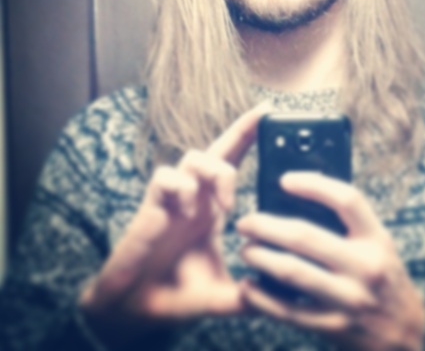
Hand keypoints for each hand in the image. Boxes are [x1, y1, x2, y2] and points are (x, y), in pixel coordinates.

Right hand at [79, 103, 267, 344]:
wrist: (139, 310)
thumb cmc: (180, 293)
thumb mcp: (224, 294)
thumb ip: (252, 294)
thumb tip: (284, 298)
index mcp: (214, 207)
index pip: (235, 163)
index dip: (250, 138)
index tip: (271, 114)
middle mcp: (197, 196)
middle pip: (219, 149)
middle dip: (242, 129)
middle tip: (265, 113)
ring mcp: (175, 199)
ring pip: (194, 156)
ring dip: (216, 171)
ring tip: (227, 204)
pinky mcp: (152, 206)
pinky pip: (166, 177)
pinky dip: (182, 187)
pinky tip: (190, 211)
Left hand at [236, 172, 424, 350]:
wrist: (404, 334)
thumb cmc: (383, 278)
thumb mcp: (379, 244)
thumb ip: (349, 224)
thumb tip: (302, 194)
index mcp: (377, 239)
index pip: (346, 200)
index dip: (313, 185)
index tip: (285, 180)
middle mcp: (365, 266)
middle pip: (306, 237)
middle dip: (267, 226)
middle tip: (245, 221)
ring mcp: (349, 299)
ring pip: (293, 272)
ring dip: (261, 257)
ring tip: (245, 249)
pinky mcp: (334, 328)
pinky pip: (289, 313)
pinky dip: (262, 299)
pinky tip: (248, 287)